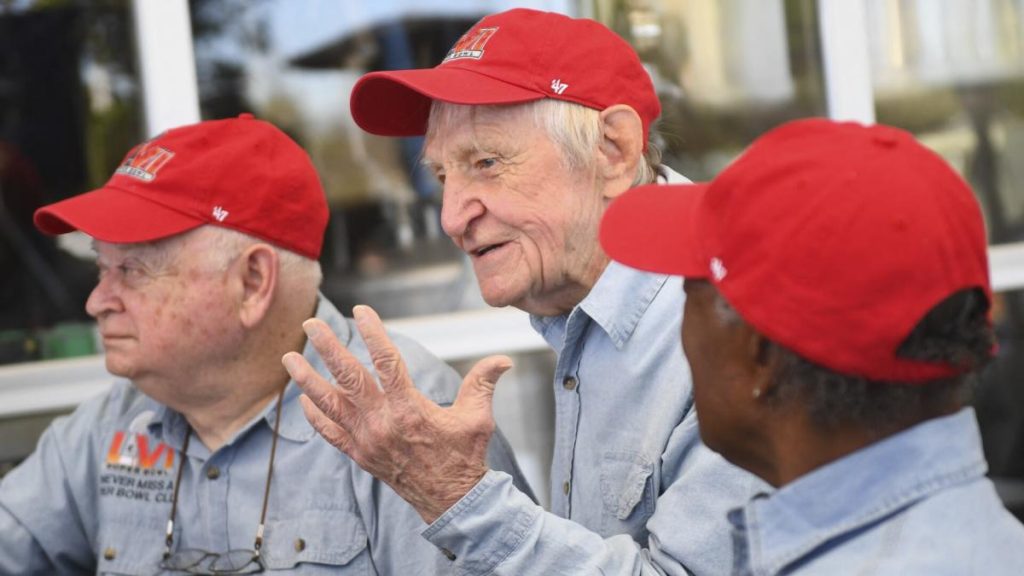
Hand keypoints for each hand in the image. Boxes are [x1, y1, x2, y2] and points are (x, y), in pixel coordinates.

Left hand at [282, 305, 512, 523]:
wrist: (451, 501)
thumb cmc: (465, 456)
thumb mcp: (478, 417)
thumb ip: (485, 382)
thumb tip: (505, 359)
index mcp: (409, 407)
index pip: (387, 360)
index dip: (373, 332)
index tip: (361, 310)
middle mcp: (382, 421)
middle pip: (348, 376)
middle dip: (328, 347)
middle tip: (311, 325)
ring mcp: (367, 440)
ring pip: (329, 404)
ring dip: (307, 380)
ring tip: (290, 358)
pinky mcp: (360, 455)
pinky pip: (330, 433)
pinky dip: (315, 416)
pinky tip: (304, 400)